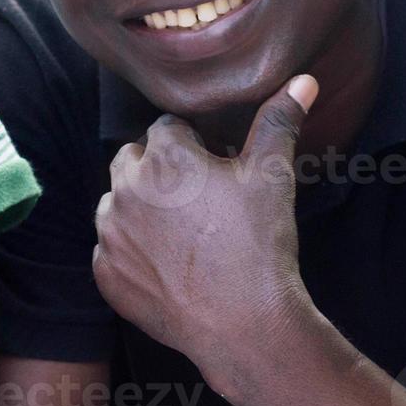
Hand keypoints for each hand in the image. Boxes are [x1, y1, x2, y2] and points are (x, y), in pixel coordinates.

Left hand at [92, 76, 317, 371]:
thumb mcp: (273, 177)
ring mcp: (110, 233)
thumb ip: (278, 123)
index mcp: (163, 155)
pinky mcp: (104, 272)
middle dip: (159, 170)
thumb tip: (301, 82)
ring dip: (140, 208)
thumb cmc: (258, 245)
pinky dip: (132, 251)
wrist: (242, 324)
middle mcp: (124, 188)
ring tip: (182, 232)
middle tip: (197, 198)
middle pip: (134, 159)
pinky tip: (167, 264)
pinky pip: (111, 249)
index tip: (213, 165)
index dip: (193, 143)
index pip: (168, 128)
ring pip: (117, 202)